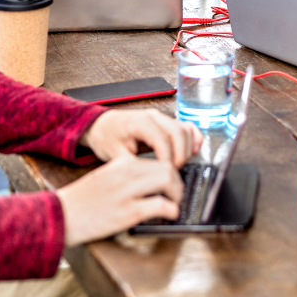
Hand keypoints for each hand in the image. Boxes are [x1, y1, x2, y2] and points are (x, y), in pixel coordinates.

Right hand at [58, 154, 183, 245]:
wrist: (61, 215)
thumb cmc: (82, 200)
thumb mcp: (106, 177)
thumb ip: (126, 174)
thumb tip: (151, 181)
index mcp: (121, 163)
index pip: (157, 159)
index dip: (171, 169)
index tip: (173, 179)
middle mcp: (126, 173)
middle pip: (167, 167)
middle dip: (178, 181)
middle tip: (177, 193)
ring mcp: (127, 192)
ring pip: (167, 180)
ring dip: (177, 193)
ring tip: (174, 203)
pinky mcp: (128, 212)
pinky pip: (160, 205)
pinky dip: (171, 210)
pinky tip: (169, 214)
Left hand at [80, 108, 201, 167]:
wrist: (101, 126)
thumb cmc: (107, 137)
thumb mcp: (114, 155)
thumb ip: (133, 166)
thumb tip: (148, 180)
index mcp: (139, 122)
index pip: (163, 139)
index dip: (168, 159)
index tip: (166, 174)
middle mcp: (153, 116)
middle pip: (179, 133)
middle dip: (181, 156)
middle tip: (173, 173)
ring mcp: (161, 117)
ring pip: (185, 129)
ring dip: (187, 149)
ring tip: (178, 166)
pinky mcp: (166, 122)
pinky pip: (186, 126)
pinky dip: (193, 138)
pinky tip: (194, 151)